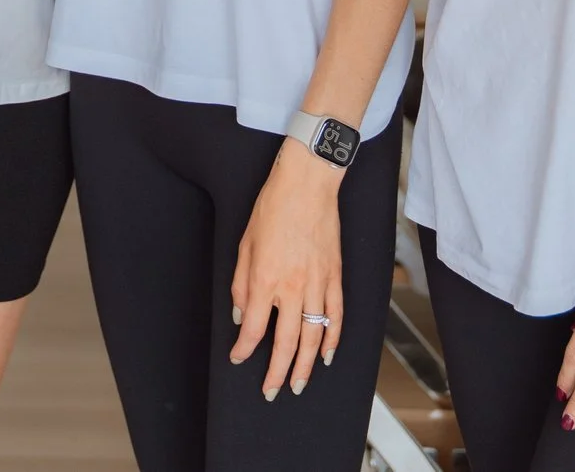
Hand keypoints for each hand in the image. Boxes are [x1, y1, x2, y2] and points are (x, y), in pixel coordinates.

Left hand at [228, 142, 344, 400]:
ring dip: (307, 365)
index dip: (245, 350)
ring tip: (299, 384)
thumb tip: (241, 315)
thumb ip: (240, 284)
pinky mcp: (335, 276)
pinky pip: (336, 315)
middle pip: (286, 342)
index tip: (238, 359)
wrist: (307, 183)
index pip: (254, 329)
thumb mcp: (244, 244)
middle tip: (273, 392)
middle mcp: (292, 288)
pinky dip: (334, 338)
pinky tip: (328, 355)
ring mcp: (318, 284)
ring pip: (314, 336)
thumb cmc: (272, 208)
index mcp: (265, 280)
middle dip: (278, 372)